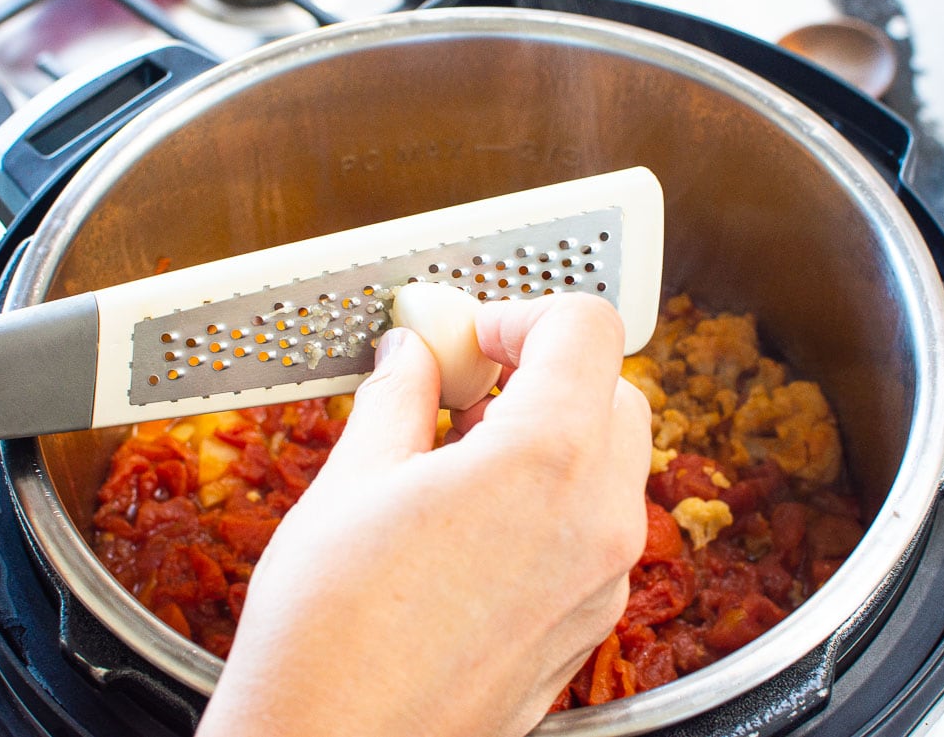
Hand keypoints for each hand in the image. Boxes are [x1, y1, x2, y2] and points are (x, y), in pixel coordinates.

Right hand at [198, 292, 651, 736]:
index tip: (476, 334)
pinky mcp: (589, 623)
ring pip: (613, 460)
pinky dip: (557, 496)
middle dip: (547, 370)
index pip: (586, 328)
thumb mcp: (353, 482)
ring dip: (555, 432)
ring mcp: (603, 579)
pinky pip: (598, 527)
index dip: (525, 312)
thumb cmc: (330, 632)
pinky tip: (479, 517)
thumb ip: (399, 397)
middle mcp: (598, 519)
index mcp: (545, 461)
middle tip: (470, 385)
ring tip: (466, 452)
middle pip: (614, 390)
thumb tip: (411, 355)